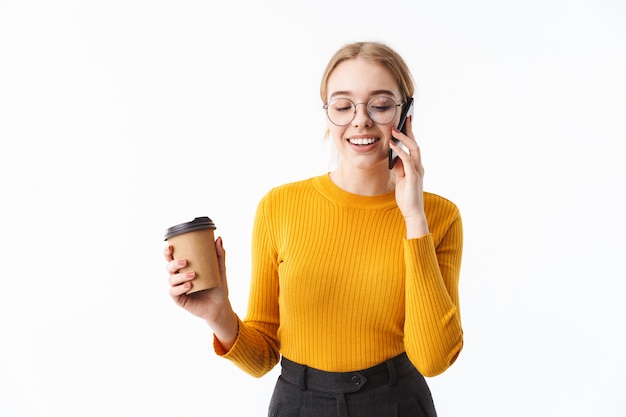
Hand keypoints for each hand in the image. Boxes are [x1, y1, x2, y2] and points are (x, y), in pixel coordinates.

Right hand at [164, 236, 237, 348]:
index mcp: (185, 268)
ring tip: (193, 275)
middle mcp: (179, 277)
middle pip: (169, 267)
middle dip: (173, 263)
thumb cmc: (218, 286)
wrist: (220, 305)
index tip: (170, 247)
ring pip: (171, 279)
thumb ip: (219, 254)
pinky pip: (174, 292)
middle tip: (185, 262)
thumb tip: (218, 238)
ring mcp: (178, 288)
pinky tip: (189, 286)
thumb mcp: (220, 268)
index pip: (172, 258)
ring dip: (180, 276)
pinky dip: (180, 288)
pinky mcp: (179, 299)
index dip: (167, 252)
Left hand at [389, 116, 428, 237]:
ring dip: (404, 138)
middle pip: (415, 143)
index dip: (410, 133)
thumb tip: (394, 155)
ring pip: (413, 149)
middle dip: (409, 130)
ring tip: (394, 130)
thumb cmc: (406, 196)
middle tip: (404, 117)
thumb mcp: (401, 178)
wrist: (412, 211)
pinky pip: (407, 160)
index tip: (406, 121)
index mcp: (416, 166)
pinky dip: (400, 151)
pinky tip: (392, 145)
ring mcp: (417, 171)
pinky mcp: (413, 177)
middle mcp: (419, 166)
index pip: (413, 146)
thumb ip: (399, 166)